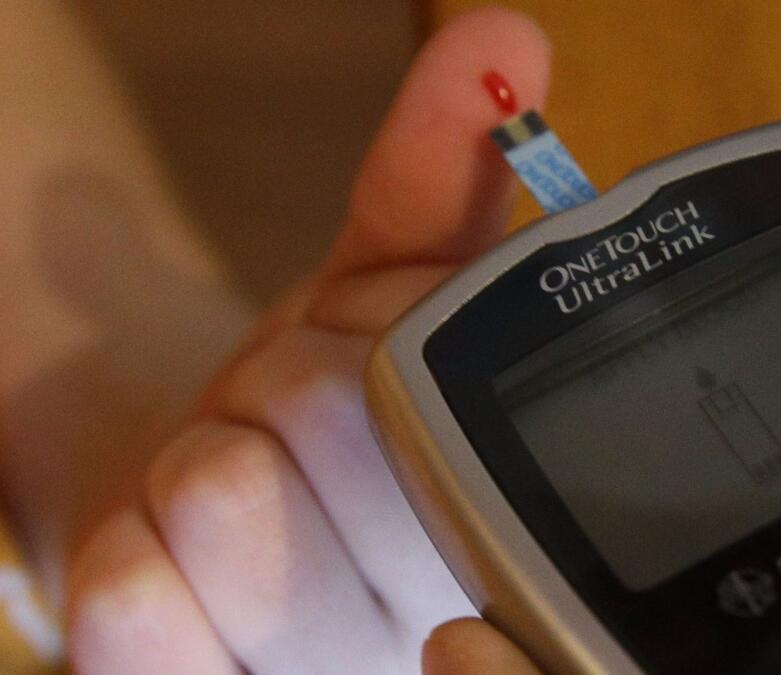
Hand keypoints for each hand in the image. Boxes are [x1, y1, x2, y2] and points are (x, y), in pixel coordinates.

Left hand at [65, 9, 550, 673]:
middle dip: (291, 380)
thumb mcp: (393, 293)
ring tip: (251, 481)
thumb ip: (451, 175)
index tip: (362, 358)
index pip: (442, 398)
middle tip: (300, 417)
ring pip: (228, 492)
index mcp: (509, 530)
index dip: (373, 342)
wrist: (202, 531)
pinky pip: (135, 592)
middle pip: (330, 424)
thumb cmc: (319, 412)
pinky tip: (183, 558)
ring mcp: (312, 674)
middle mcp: (427, 627)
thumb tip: (508, 43)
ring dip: (212, 449)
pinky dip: (138, 545)